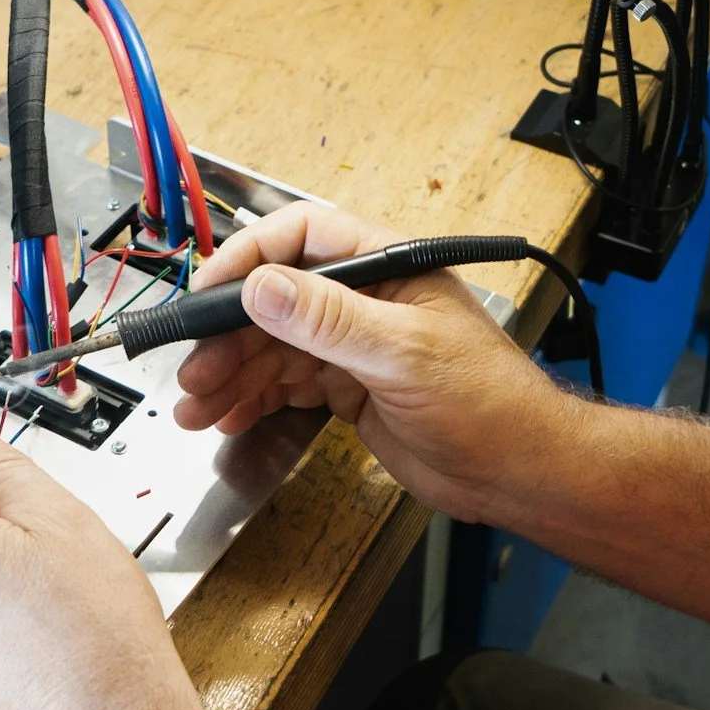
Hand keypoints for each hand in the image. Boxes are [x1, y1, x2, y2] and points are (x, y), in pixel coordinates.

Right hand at [171, 204, 577, 522]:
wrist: (517, 472)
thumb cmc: (489, 403)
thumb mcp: (403, 354)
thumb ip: (329, 319)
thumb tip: (263, 286)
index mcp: (386, 267)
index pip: (302, 237)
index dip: (249, 259)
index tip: (208, 292)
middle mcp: (366, 300)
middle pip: (276, 300)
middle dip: (228, 335)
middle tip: (192, 373)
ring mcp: (356, 346)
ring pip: (274, 347)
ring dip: (231, 374)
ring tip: (196, 406)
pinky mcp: (350, 389)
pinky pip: (288, 383)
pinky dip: (254, 399)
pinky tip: (228, 416)